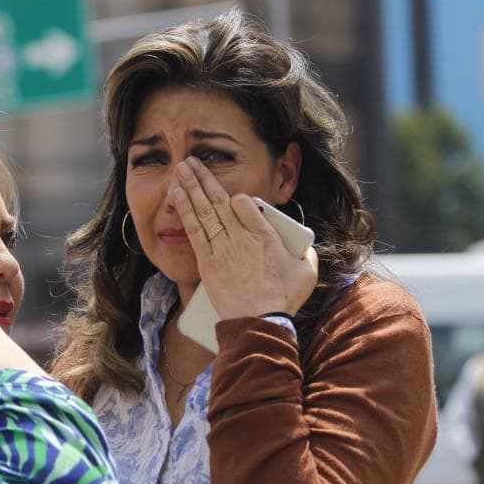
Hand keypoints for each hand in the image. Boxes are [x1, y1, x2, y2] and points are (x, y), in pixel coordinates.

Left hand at [173, 157, 317, 318]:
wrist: (259, 323)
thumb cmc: (283, 299)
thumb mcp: (306, 272)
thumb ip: (305, 253)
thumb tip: (303, 247)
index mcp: (266, 235)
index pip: (247, 203)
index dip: (238, 197)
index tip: (233, 197)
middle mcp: (242, 237)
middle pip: (220, 200)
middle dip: (204, 177)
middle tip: (192, 160)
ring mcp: (223, 248)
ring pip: (204, 211)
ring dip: (191, 187)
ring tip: (181, 169)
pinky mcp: (208, 262)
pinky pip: (194, 231)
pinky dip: (186, 211)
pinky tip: (177, 196)